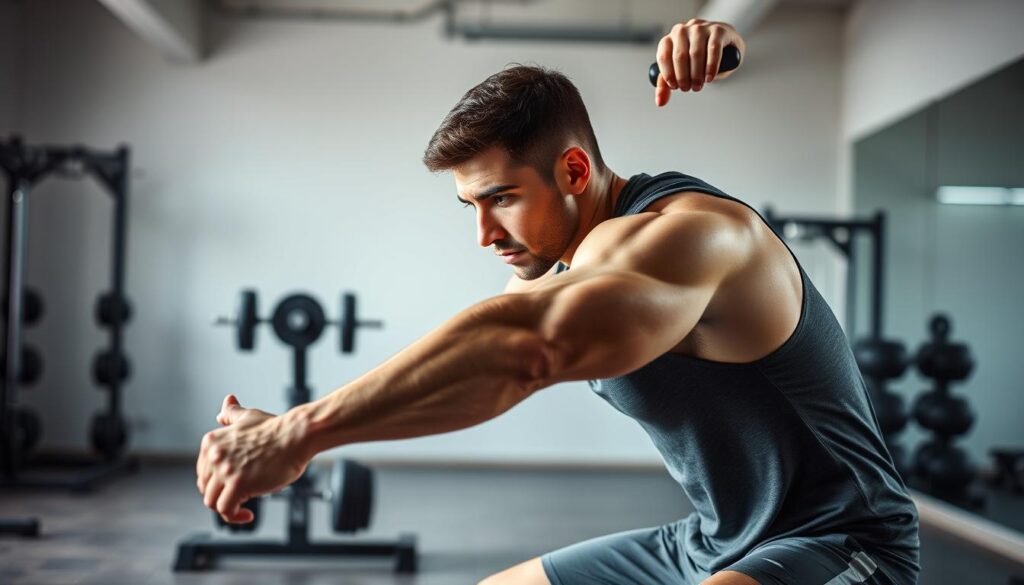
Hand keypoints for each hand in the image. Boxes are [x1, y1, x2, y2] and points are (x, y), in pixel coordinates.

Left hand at [196, 394, 311, 523]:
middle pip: (206, 488)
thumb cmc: (276, 427)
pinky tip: (248, 516)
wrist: (296, 435)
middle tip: (239, 499)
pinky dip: (234, 517)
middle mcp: (214, 455)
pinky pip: (226, 510)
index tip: (232, 487)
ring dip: (227, 509)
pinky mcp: (238, 484)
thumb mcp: (249, 417)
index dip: (216, 483)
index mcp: (212, 441)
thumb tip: (227, 402)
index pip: (202, 472)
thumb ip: (232, 414)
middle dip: (221, 495)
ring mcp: (225, 470)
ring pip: (212, 501)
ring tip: (243, 509)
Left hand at [655, 19, 744, 105]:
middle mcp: (683, 30)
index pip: (663, 55)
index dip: (668, 74)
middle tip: (688, 88)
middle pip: (679, 56)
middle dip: (683, 76)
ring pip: (696, 53)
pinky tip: (710, 77)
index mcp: (670, 39)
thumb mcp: (681, 70)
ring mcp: (701, 28)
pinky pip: (713, 49)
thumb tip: (660, 102)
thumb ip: (668, 84)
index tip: (674, 86)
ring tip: (698, 85)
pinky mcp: (718, 30)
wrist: (725, 43)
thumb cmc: (700, 58)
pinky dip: (711, 66)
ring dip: (696, 74)